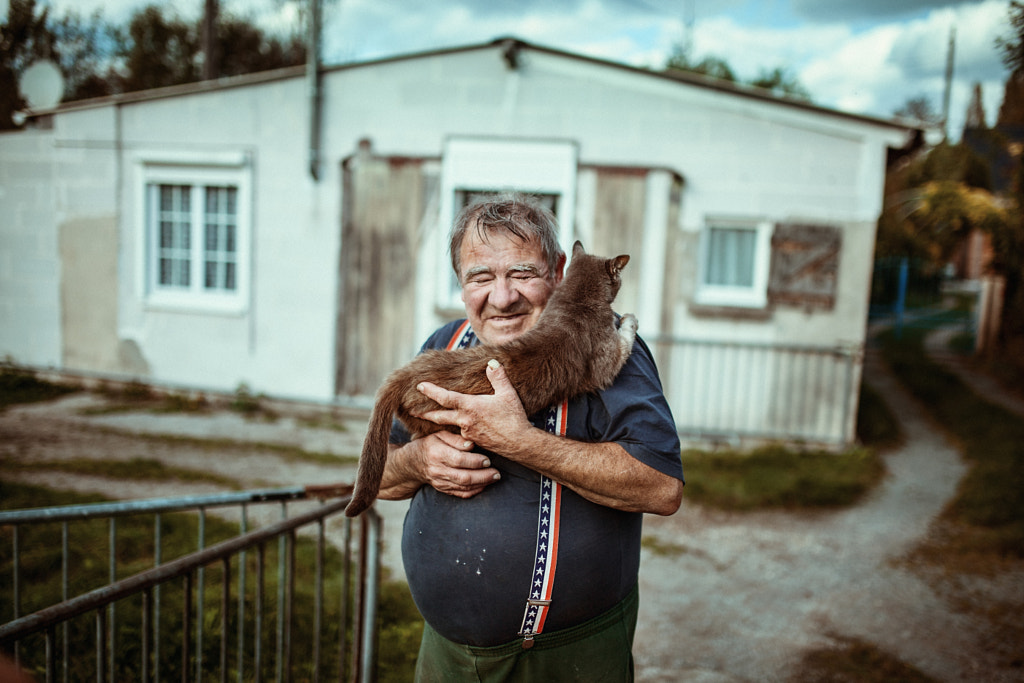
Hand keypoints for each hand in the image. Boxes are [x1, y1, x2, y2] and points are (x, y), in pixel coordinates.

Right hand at [379, 429, 499, 499]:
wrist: (412, 463)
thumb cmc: (430, 444)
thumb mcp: (439, 435)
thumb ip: (456, 439)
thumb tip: (472, 445)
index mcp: (436, 453)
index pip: (459, 460)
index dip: (475, 461)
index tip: (488, 460)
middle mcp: (437, 470)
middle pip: (463, 477)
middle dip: (483, 476)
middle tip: (497, 473)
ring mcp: (440, 482)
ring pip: (463, 487)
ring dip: (482, 484)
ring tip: (495, 478)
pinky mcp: (443, 489)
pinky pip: (460, 493)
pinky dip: (474, 491)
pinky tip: (484, 485)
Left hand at [415, 360, 531, 453]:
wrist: (519, 443)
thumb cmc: (514, 418)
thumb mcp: (507, 393)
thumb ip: (498, 376)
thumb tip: (492, 363)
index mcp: (470, 406)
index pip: (445, 397)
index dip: (431, 391)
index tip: (419, 386)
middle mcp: (465, 420)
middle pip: (439, 416)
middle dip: (425, 414)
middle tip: (411, 411)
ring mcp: (467, 433)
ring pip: (451, 425)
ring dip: (440, 422)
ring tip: (431, 419)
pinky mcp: (473, 441)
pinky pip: (461, 434)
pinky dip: (457, 429)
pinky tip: (458, 428)